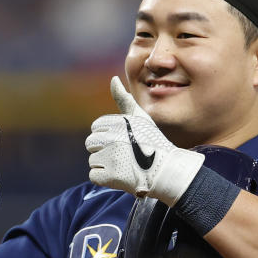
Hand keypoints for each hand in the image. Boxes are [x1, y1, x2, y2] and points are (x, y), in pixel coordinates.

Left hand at [86, 76, 203, 205]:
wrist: (166, 170)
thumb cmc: (153, 142)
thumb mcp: (140, 117)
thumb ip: (123, 99)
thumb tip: (113, 79)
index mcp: (116, 123)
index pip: (96, 127)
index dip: (108, 135)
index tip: (123, 141)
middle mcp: (111, 139)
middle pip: (91, 143)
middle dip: (103, 149)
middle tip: (123, 154)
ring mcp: (109, 158)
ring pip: (93, 160)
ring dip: (105, 165)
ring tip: (124, 165)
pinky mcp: (108, 177)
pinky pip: (94, 175)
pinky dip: (104, 178)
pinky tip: (119, 176)